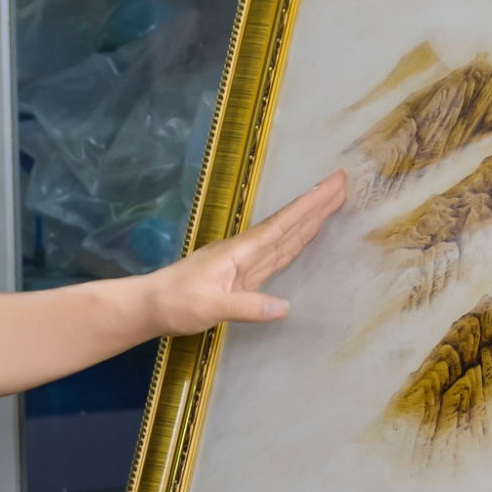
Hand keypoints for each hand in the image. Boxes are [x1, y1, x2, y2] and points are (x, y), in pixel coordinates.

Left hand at [139, 171, 347, 335]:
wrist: (149, 305)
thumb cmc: (175, 303)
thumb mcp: (209, 307)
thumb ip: (247, 307)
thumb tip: (286, 307)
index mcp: (240, 252)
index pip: (281, 225)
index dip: (309, 206)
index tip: (333, 185)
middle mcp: (245, 252)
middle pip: (287, 225)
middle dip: (315, 205)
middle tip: (342, 183)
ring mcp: (243, 263)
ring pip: (284, 237)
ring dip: (308, 220)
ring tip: (332, 203)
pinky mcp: (241, 276)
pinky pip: (275, 254)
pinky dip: (294, 243)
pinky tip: (304, 237)